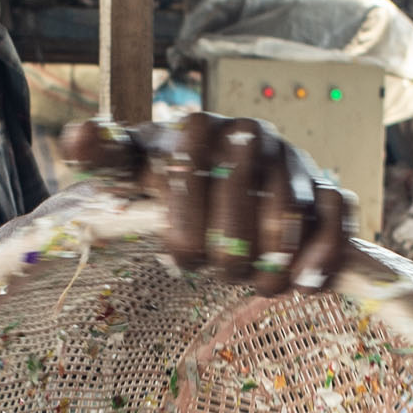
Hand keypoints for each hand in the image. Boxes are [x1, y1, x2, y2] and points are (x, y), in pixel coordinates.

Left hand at [60, 112, 355, 295]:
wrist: (229, 178)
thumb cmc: (174, 177)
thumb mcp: (135, 163)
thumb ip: (105, 153)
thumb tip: (75, 139)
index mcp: (200, 127)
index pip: (186, 180)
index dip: (183, 231)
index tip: (179, 258)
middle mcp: (252, 135)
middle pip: (239, 207)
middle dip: (225, 252)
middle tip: (217, 271)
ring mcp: (294, 161)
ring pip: (288, 216)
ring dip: (270, 262)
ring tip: (254, 282)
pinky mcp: (328, 189)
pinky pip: (337, 222)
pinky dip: (322, 256)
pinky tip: (303, 285)